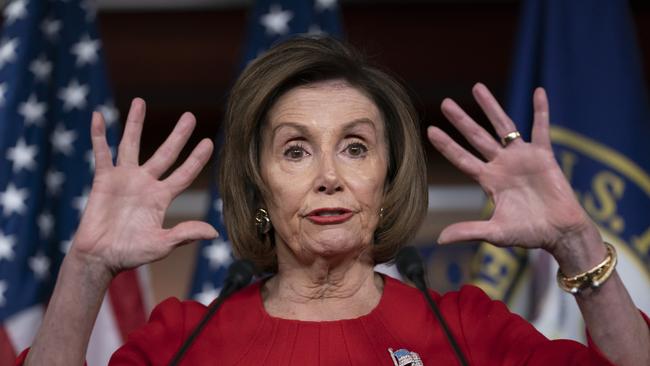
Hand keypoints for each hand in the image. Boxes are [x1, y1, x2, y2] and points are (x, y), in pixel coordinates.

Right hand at [71, 98, 216, 274]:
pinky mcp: (103, 179)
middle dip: (177, 135)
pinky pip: (101, 152)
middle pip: (165, 153)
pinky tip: (99, 116)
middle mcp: (145, 183)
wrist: (99, 258)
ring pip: (131, 144)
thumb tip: (213, 233)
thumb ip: (184, 234)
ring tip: (140, 101)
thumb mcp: (161, 244)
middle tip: (189, 116)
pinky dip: (99, 135)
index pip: (184, 174)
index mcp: (161, 197)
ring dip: (135, 123)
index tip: (209, 142)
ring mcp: (124, 179)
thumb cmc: (130, 253)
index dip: (196, 159)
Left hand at [427, 83, 599, 255]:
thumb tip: (440, 240)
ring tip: (477, 88)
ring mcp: (522, 157)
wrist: (560, 232)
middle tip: (445, 103)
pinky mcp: (544, 156)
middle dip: (461, 120)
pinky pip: (542, 128)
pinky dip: (541, 110)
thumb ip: (469, 231)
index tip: (430, 130)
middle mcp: (501, 164)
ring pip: (503, 126)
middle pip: (476, 136)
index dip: (446, 145)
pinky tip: (538, 91)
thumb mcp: (495, 232)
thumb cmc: (528, 232)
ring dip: (491, 107)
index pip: (462, 158)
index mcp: (488, 180)